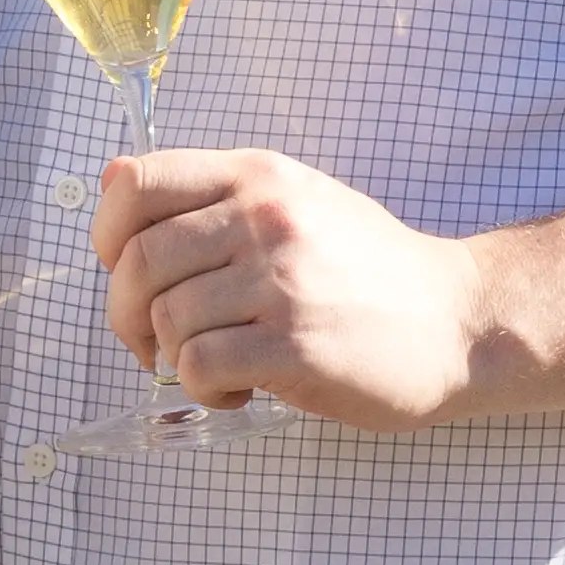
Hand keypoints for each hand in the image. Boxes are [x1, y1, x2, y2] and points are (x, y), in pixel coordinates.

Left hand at [95, 148, 489, 426]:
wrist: (458, 322)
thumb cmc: (370, 269)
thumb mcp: (295, 201)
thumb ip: (210, 194)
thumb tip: (110, 180)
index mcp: (258, 176)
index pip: (137, 183)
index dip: (106, 233)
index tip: (123, 269)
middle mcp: (265, 218)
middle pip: (137, 262)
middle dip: (126, 312)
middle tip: (152, 340)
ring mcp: (281, 281)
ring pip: (165, 319)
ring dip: (171, 356)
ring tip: (217, 365)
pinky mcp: (295, 345)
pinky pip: (197, 365)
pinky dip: (200, 388)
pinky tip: (235, 388)